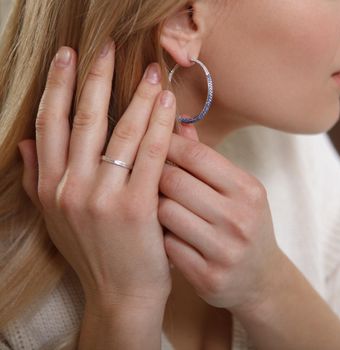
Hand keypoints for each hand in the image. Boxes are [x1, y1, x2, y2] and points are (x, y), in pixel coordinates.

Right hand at [17, 42, 175, 305]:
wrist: (120, 294)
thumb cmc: (94, 253)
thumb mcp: (56, 218)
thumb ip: (39, 177)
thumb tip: (26, 142)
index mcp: (48, 186)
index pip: (50, 123)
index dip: (59, 85)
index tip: (69, 56)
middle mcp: (69, 187)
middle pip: (83, 118)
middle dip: (97, 77)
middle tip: (108, 46)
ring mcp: (101, 197)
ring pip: (121, 131)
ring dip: (138, 96)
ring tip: (151, 72)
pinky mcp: (135, 206)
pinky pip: (151, 155)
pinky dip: (161, 126)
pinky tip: (169, 105)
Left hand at [158, 122, 285, 312]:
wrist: (261, 279)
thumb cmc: (244, 225)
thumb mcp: (238, 190)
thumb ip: (208, 160)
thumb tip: (180, 123)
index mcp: (249, 190)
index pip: (197, 155)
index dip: (166, 143)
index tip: (149, 139)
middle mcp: (239, 218)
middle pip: (175, 181)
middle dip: (154, 175)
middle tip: (147, 176)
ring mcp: (225, 250)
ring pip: (165, 212)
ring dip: (154, 207)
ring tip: (156, 206)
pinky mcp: (208, 277)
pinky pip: (166, 245)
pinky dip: (159, 236)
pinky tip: (163, 236)